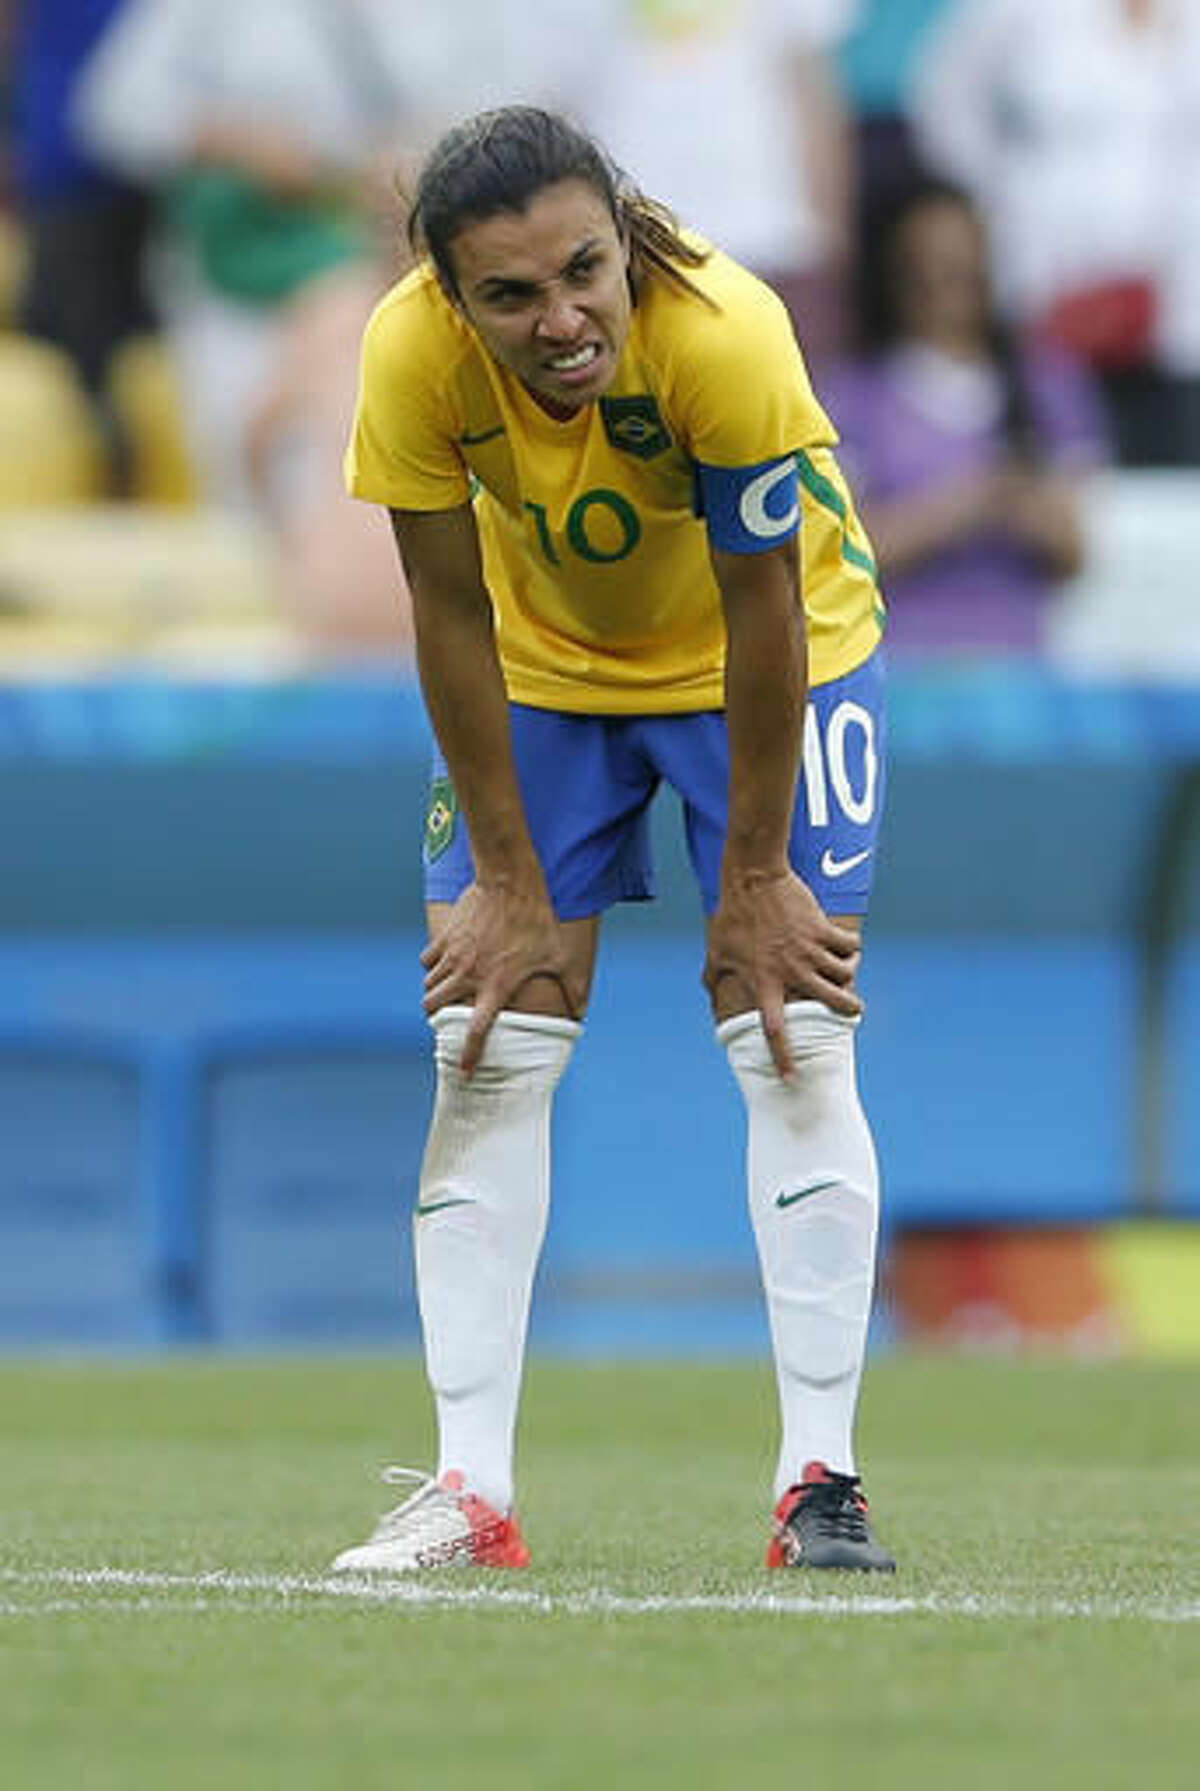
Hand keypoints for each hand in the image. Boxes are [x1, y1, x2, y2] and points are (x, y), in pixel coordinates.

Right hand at [420, 880, 582, 1073]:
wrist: (510, 881)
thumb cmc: (537, 919)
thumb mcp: (560, 955)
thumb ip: (574, 985)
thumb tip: (583, 1011)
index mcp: (496, 986)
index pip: (477, 1031)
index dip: (469, 1055)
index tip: (464, 1070)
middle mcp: (469, 975)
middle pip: (434, 1008)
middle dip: (439, 1018)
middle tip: (449, 1017)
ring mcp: (453, 956)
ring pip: (428, 986)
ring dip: (436, 992)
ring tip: (449, 990)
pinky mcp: (445, 937)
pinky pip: (427, 961)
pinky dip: (432, 966)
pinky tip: (446, 963)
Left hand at [704, 869, 861, 1076]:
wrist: (754, 879)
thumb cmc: (732, 916)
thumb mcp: (716, 952)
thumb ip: (715, 980)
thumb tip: (712, 1000)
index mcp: (764, 982)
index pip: (774, 1029)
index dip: (783, 1056)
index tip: (792, 1077)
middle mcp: (792, 971)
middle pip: (834, 1003)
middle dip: (848, 1010)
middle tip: (850, 1007)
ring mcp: (810, 950)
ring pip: (846, 974)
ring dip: (848, 973)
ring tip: (842, 969)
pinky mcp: (823, 929)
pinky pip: (850, 945)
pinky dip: (851, 946)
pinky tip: (843, 942)